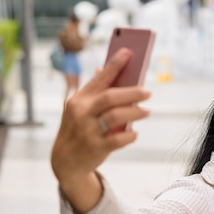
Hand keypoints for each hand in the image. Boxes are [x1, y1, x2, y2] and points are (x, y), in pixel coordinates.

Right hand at [51, 48, 150, 213]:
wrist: (65, 161)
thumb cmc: (78, 129)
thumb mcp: (80, 109)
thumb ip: (94, 91)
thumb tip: (104, 68)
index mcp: (78, 99)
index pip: (99, 78)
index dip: (114, 64)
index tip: (128, 52)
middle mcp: (81, 113)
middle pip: (110, 97)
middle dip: (132, 92)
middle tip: (148, 91)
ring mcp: (87, 131)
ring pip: (116, 117)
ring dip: (135, 112)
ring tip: (147, 111)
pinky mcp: (96, 148)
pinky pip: (118, 140)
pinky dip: (130, 135)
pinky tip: (135, 132)